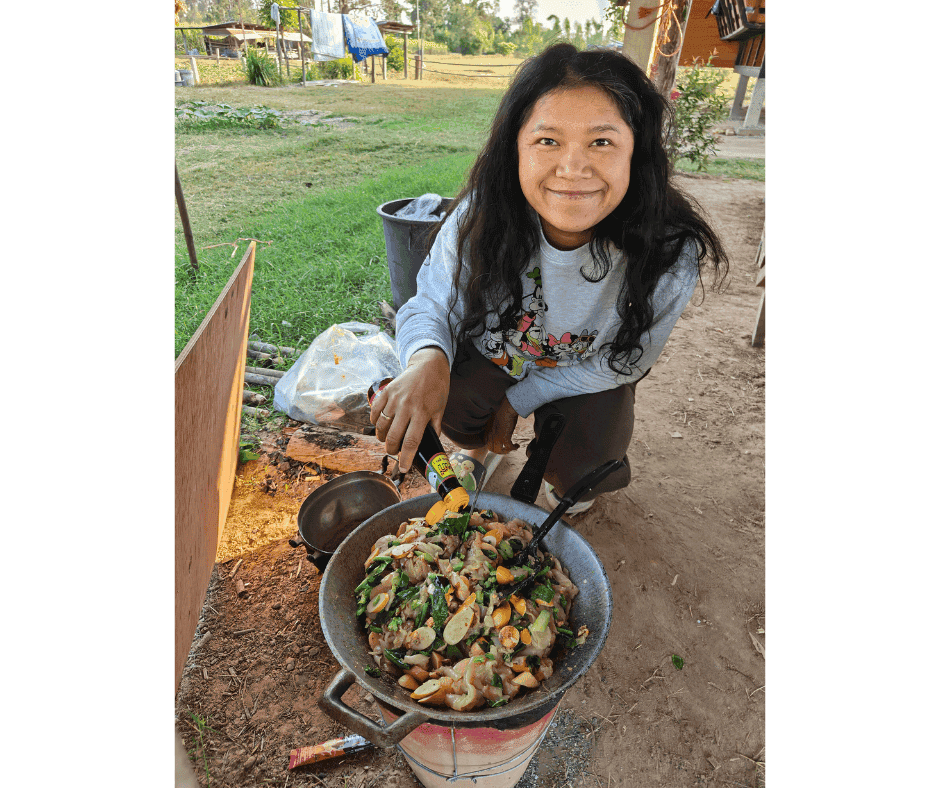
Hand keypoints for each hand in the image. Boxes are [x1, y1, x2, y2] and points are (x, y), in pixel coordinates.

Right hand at [370, 347, 449, 471]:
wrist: (428, 365)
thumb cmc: (437, 389)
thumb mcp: (440, 410)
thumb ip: (434, 428)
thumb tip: (430, 447)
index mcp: (422, 413)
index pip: (411, 442)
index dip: (406, 458)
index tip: (404, 468)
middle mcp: (406, 406)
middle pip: (393, 437)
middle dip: (392, 450)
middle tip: (394, 452)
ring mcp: (394, 398)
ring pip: (381, 426)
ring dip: (382, 437)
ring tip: (387, 439)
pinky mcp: (386, 392)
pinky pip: (375, 412)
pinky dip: (375, 422)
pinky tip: (381, 425)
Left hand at [483, 396, 519, 454]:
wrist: (505, 408)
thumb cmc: (502, 410)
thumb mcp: (495, 419)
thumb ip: (495, 424)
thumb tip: (499, 425)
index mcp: (487, 431)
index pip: (487, 444)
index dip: (493, 447)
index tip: (500, 445)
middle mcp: (491, 436)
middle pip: (492, 449)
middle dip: (499, 451)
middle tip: (506, 449)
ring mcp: (497, 437)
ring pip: (499, 451)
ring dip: (506, 451)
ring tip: (511, 448)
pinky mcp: (505, 437)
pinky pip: (509, 447)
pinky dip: (514, 448)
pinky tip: (517, 446)